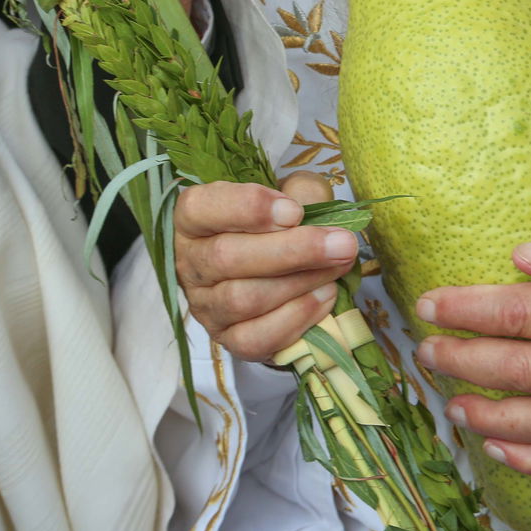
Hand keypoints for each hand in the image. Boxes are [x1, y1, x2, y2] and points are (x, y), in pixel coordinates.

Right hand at [174, 173, 359, 360]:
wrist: (275, 269)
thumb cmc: (276, 225)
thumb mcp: (287, 195)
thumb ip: (299, 192)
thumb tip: (313, 207)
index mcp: (192, 218)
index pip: (200, 208)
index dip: (247, 208)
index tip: (295, 211)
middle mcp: (189, 262)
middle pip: (226, 257)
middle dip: (290, 251)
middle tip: (341, 244)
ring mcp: (204, 304)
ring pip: (242, 299)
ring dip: (299, 283)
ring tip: (338, 267)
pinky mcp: (226, 338)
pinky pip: (255, 338)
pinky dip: (295, 318)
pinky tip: (324, 297)